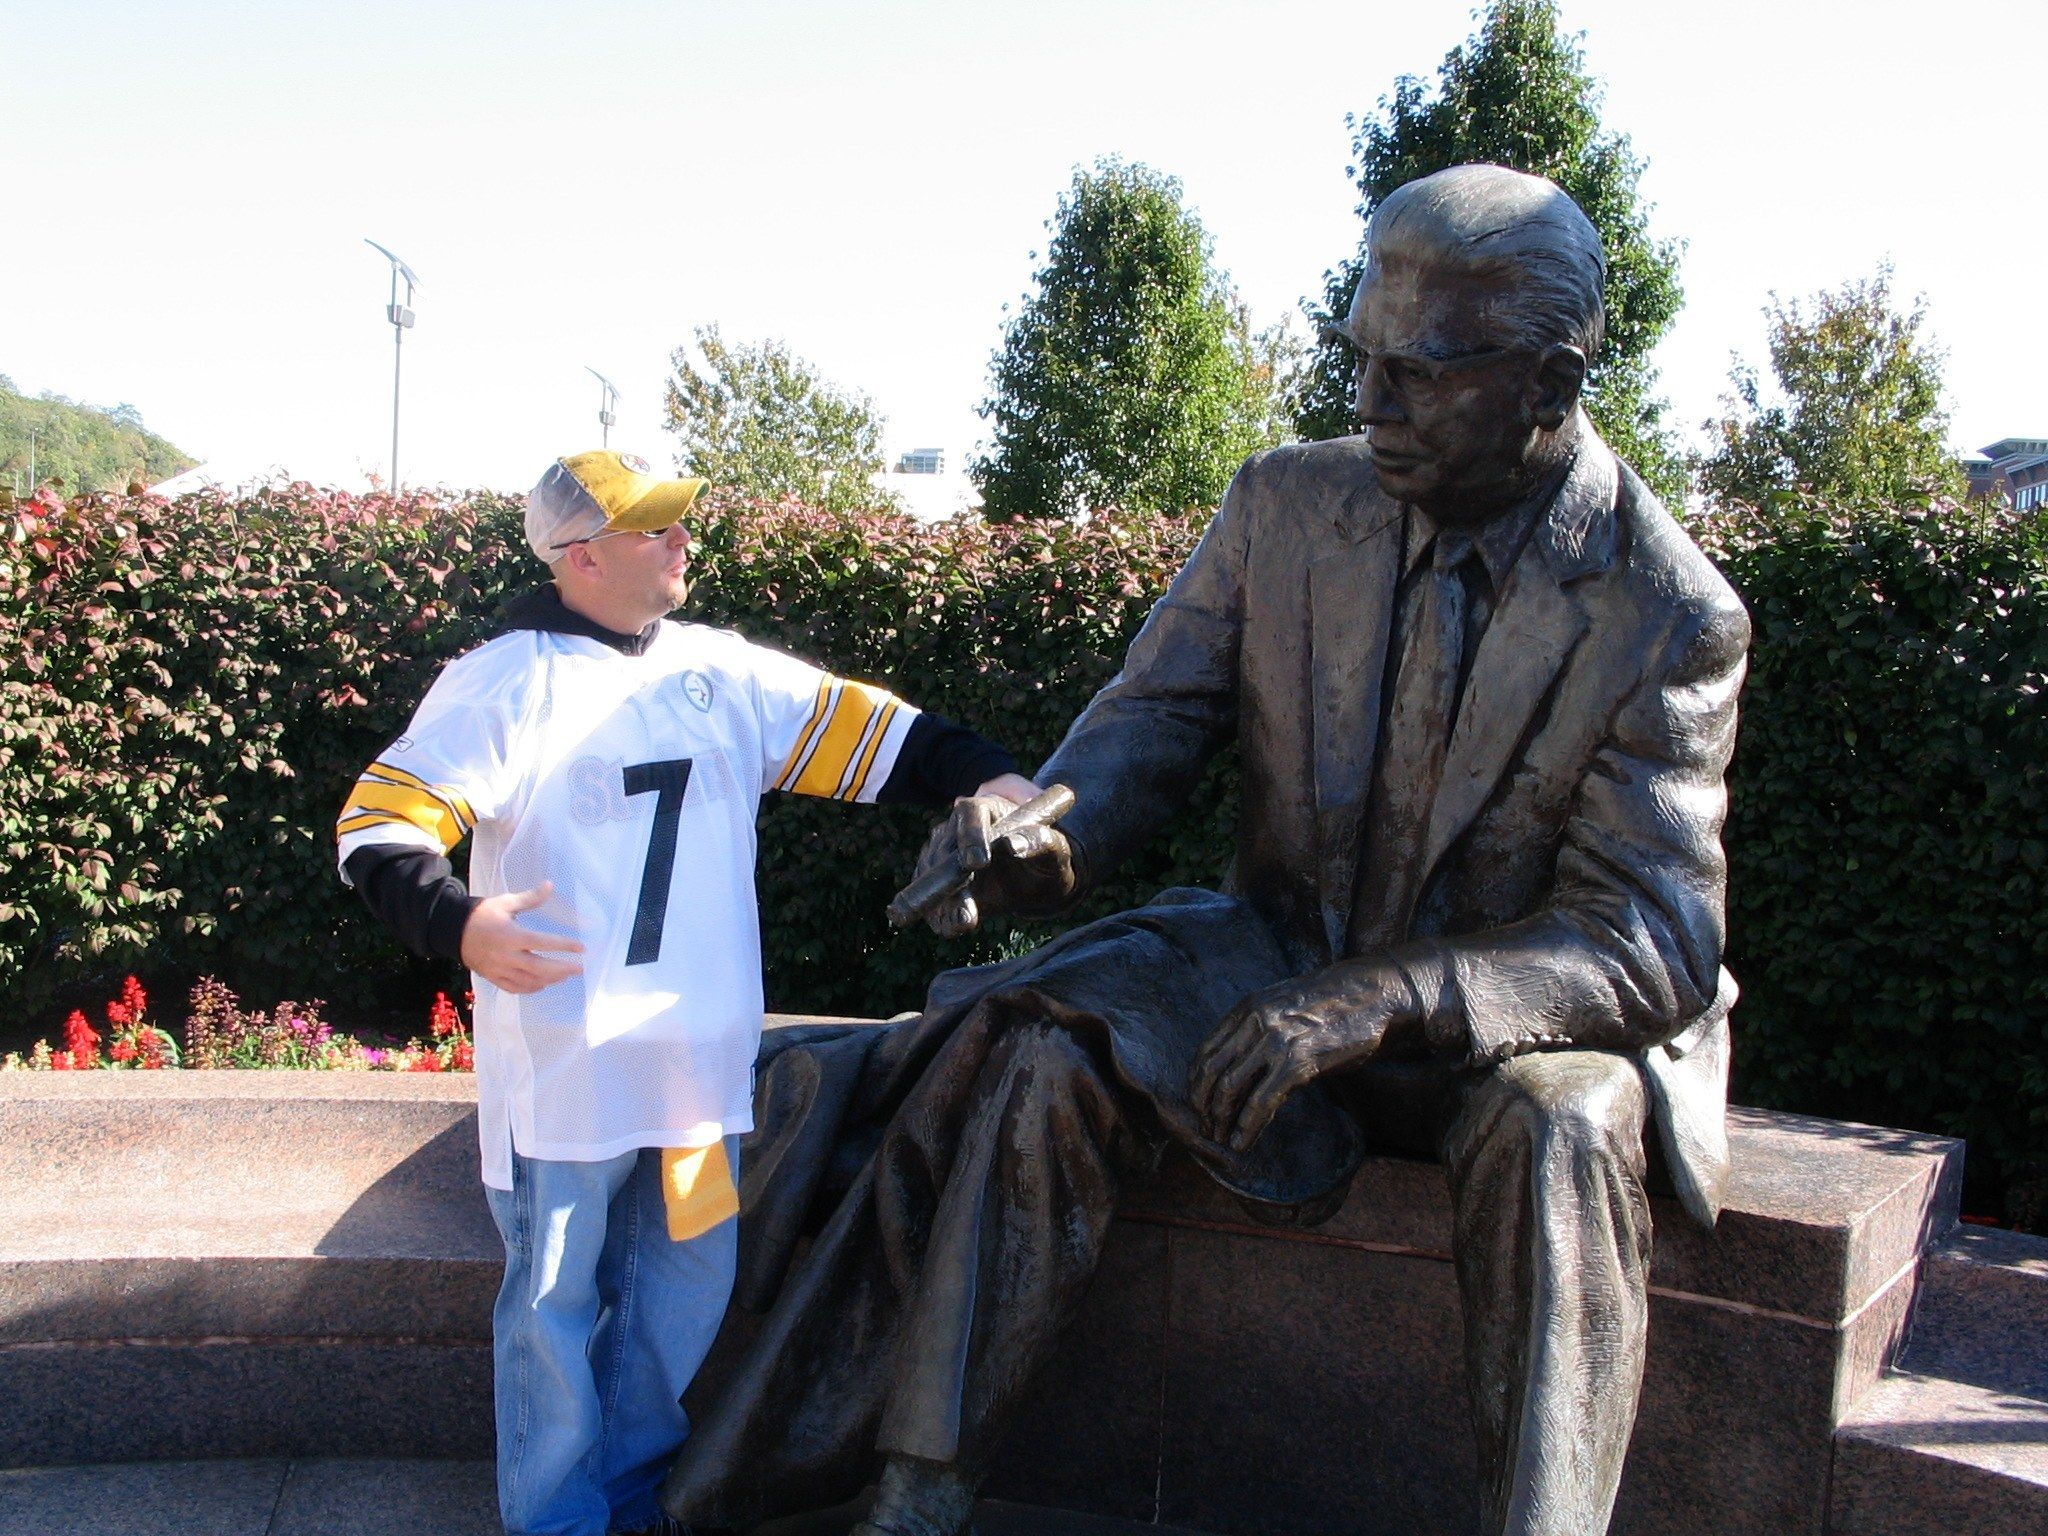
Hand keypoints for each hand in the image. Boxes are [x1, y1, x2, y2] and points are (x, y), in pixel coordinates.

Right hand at [460, 881, 583, 994]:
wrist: (453, 930)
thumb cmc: (482, 914)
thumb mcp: (505, 903)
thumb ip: (529, 898)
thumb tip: (550, 885)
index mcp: (510, 935)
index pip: (541, 942)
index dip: (562, 946)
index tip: (581, 947)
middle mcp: (505, 955)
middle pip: (539, 967)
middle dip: (562, 969)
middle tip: (580, 968)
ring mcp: (498, 969)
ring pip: (528, 981)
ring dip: (550, 980)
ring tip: (566, 975)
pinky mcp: (492, 977)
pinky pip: (514, 988)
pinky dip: (530, 988)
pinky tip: (543, 984)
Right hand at [914, 776, 1076, 936]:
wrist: (1033, 881)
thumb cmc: (1046, 858)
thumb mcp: (1054, 850)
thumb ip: (1040, 841)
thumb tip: (1014, 844)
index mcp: (986, 809)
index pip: (970, 813)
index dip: (971, 835)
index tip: (978, 862)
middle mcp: (957, 829)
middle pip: (944, 849)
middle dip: (952, 881)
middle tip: (966, 909)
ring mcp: (942, 854)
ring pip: (932, 876)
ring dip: (944, 902)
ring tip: (963, 922)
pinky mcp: (937, 882)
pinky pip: (931, 898)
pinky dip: (939, 915)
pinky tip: (954, 927)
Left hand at [1188, 964, 1414, 1153]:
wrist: (1373, 995)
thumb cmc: (1333, 1004)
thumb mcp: (1284, 1006)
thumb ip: (1259, 1029)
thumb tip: (1242, 1063)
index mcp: (1247, 1008)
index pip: (1206, 1051)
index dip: (1197, 1083)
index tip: (1200, 1105)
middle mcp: (1255, 1022)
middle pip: (1211, 1072)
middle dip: (1205, 1106)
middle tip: (1208, 1128)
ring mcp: (1275, 1041)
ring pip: (1231, 1088)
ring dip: (1222, 1120)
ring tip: (1223, 1139)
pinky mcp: (1298, 1062)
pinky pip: (1262, 1101)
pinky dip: (1247, 1126)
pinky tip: (1243, 1141)